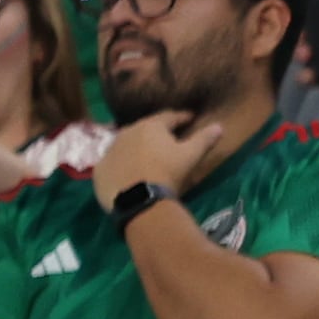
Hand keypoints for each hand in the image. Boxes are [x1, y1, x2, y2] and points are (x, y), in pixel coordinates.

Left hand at [90, 104, 245, 208]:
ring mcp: (109, 151)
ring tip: (146, 152)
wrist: (138, 201)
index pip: (168, 117)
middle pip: (144, 128)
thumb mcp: (190, 155)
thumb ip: (204, 139)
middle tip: (167, 135)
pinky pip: (112, 163)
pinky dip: (120, 163)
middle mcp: (126, 133)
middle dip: (156, 130)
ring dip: (136, 146)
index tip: (190, 118)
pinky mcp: (99, 170)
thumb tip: (219, 126)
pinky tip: (127, 170)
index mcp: (150, 126)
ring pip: (126, 144)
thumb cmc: (167, 173)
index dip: (181, 117)